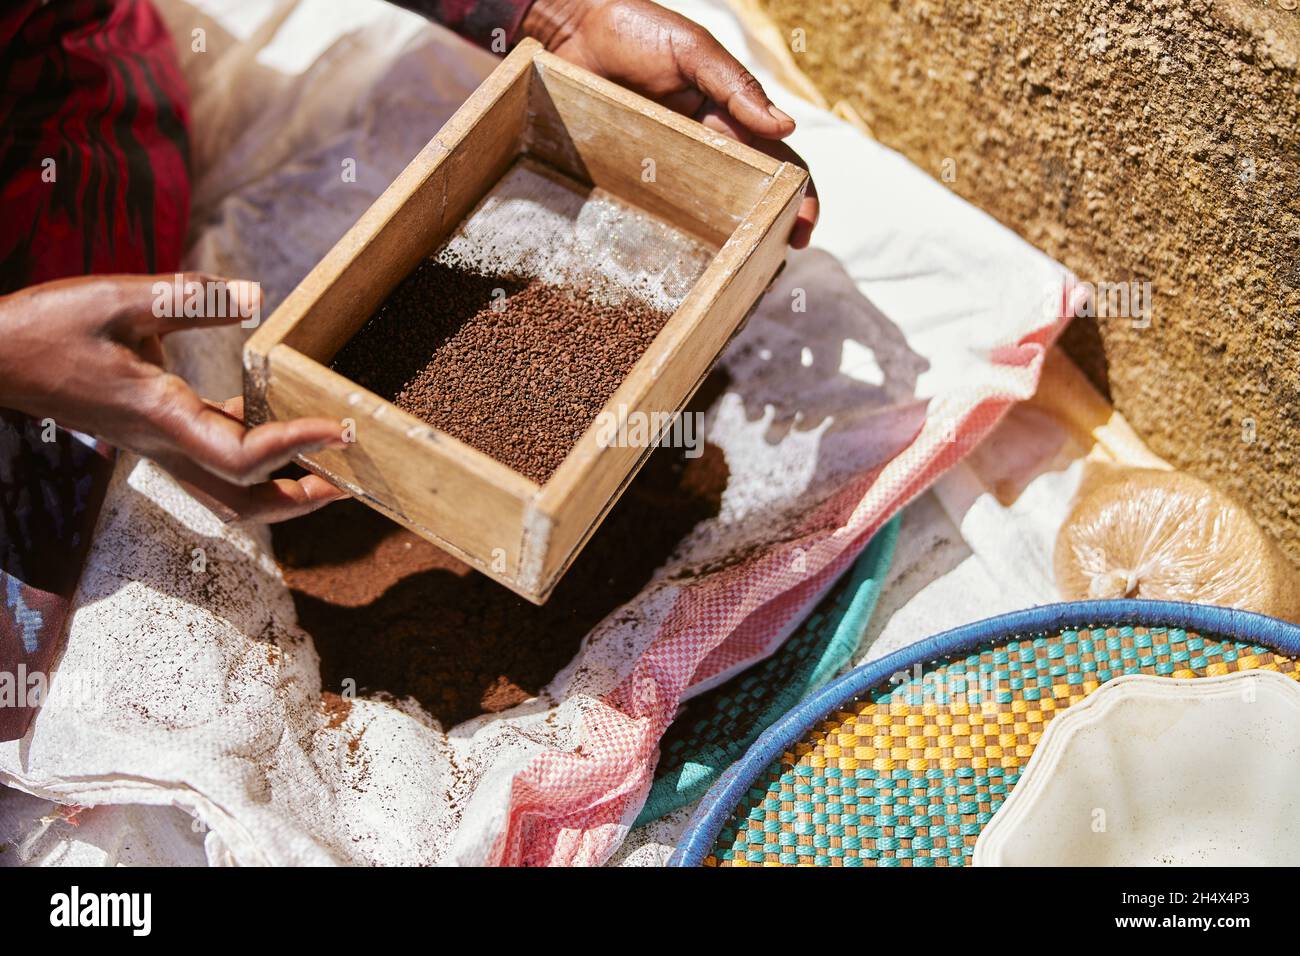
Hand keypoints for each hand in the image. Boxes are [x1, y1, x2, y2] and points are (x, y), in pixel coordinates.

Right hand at [0, 275, 349, 522]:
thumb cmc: (46, 327)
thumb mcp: (117, 298)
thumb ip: (188, 299)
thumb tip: (256, 296)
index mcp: (161, 417)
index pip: (243, 457)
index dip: (297, 448)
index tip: (341, 429)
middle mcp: (164, 444)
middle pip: (242, 503)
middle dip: (299, 501)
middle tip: (348, 483)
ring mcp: (157, 445)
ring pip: (227, 492)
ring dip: (279, 491)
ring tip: (326, 469)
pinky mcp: (152, 433)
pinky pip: (211, 463)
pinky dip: (251, 458)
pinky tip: (273, 426)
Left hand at [522, 0, 817, 246]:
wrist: (572, 28)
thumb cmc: (636, 29)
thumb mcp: (693, 51)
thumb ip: (736, 87)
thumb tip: (786, 128)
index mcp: (731, 120)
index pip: (779, 164)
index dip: (798, 199)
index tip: (800, 234)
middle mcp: (707, 150)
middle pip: (747, 199)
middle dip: (763, 235)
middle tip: (767, 270)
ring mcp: (668, 167)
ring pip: (703, 215)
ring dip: (719, 246)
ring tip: (727, 280)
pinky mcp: (629, 176)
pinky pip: (651, 212)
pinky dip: (665, 239)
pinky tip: (670, 267)